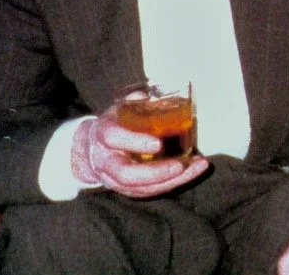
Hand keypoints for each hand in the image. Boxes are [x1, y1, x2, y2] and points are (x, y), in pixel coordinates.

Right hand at [69, 113, 208, 197]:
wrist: (91, 150)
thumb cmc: (113, 126)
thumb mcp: (118, 109)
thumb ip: (133, 102)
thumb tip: (147, 96)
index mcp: (103, 136)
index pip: (114, 139)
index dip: (134, 142)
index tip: (158, 144)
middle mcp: (106, 162)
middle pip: (127, 175)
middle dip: (155, 173)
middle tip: (180, 165)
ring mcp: (115, 180)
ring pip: (141, 188)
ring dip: (172, 180)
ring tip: (197, 167)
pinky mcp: (128, 190)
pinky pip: (151, 191)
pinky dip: (174, 183)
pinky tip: (194, 171)